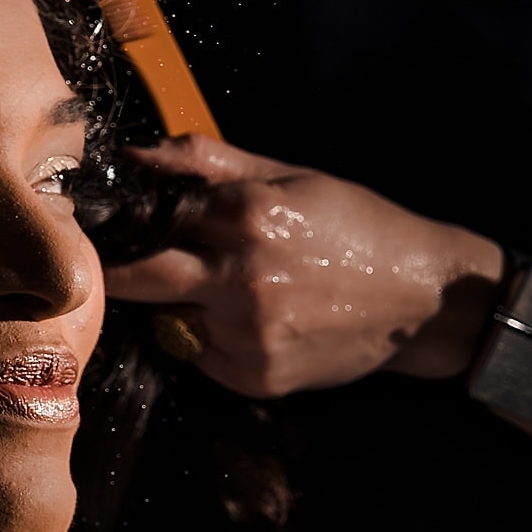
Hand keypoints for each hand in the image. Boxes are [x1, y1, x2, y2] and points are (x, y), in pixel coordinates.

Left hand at [101, 136, 505, 397]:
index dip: (126, 219)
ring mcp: (249, 333)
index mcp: (248, 214)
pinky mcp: (257, 376)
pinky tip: (255, 322)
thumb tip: (135, 154)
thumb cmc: (356, 225)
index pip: (150, 216)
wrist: (423, 298)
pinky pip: (203, 356)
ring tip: (226, 290)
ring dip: (181, 305)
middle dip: (121, 272)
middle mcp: (242, 277)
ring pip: (171, 320)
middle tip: (108, 267)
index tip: (108, 223)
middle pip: (137, 278)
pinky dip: (212, 340)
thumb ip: (206, 161)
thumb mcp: (288, 175)